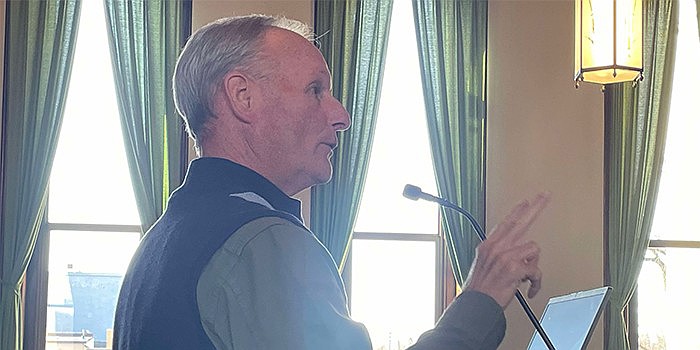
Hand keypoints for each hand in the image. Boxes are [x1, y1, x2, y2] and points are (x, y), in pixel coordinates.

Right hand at [462, 192, 550, 307]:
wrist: (476, 305)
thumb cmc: (481, 289)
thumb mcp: (482, 265)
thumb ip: (497, 255)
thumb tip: (515, 253)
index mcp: (488, 246)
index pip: (506, 223)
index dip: (518, 211)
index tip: (527, 202)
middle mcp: (496, 247)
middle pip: (521, 221)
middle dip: (536, 207)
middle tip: (545, 196)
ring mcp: (506, 256)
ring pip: (534, 249)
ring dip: (534, 265)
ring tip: (526, 277)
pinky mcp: (515, 267)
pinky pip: (536, 269)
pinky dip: (536, 282)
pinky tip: (529, 289)